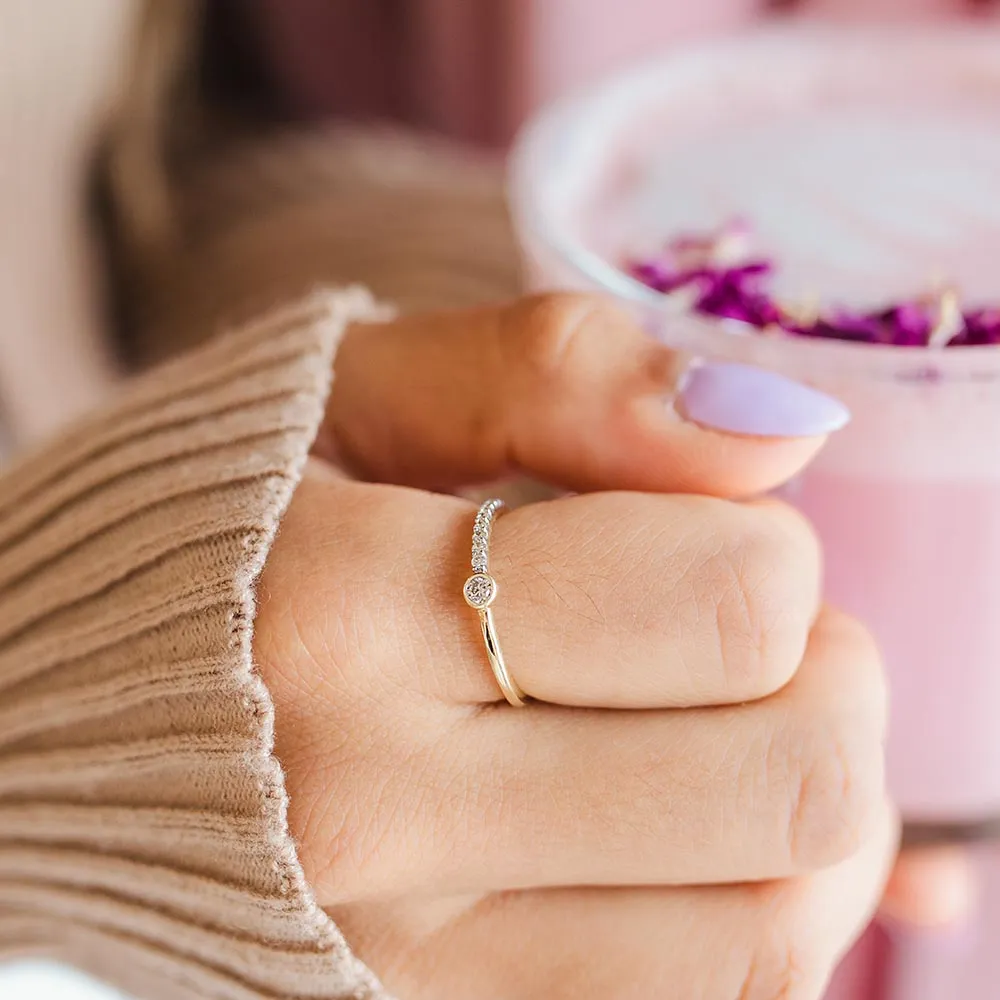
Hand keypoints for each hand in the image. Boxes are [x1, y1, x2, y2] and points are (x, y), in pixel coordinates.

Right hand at [256, 295, 895, 998]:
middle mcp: (371, 817)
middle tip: (747, 631)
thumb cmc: (207, 528)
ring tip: (727, 726)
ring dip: (809, 812)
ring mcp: (403, 961)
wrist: (57, 720)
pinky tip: (692, 830)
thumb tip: (774, 423)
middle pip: (784, 788)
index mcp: (341, 615)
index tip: (701, 533)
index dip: (767, 551)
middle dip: (825, 681)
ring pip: (767, 931)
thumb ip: (553, 375)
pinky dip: (750, 910)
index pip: (724, 605)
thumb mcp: (350, 393)